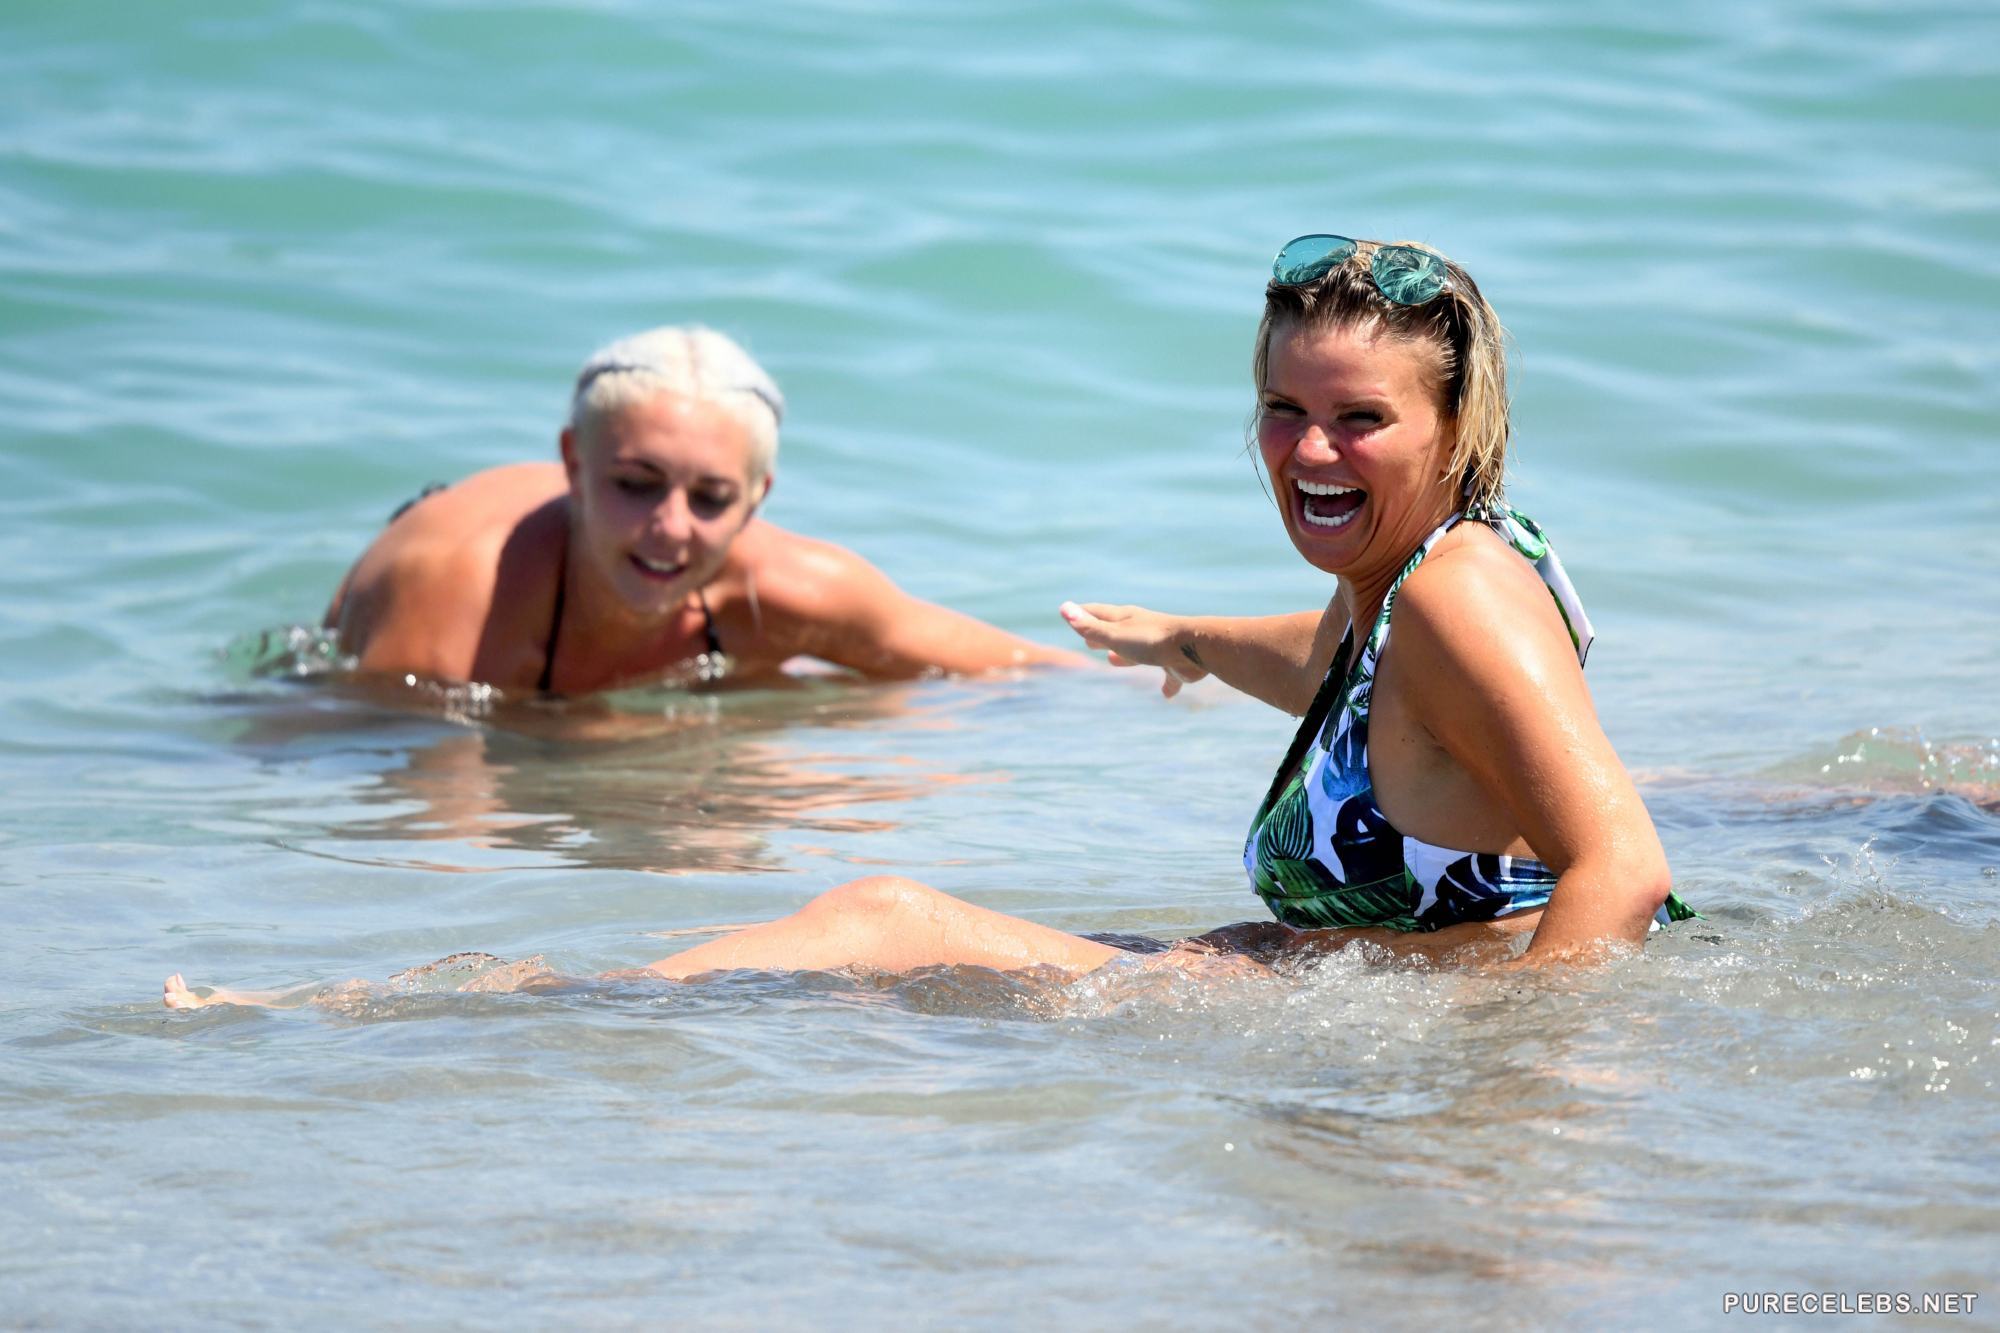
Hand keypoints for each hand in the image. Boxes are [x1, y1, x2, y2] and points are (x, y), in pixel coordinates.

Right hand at [1059, 601, 1207, 697]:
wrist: (1195, 649)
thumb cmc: (1151, 640)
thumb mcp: (1115, 635)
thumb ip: (1090, 627)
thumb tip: (1064, 608)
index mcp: (1126, 620)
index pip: (1098, 613)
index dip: (1082, 614)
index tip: (1069, 612)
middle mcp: (1142, 630)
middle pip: (1117, 632)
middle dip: (1101, 635)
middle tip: (1089, 640)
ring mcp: (1160, 647)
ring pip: (1138, 651)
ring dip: (1125, 656)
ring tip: (1114, 661)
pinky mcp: (1176, 665)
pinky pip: (1169, 676)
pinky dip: (1166, 684)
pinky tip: (1166, 695)